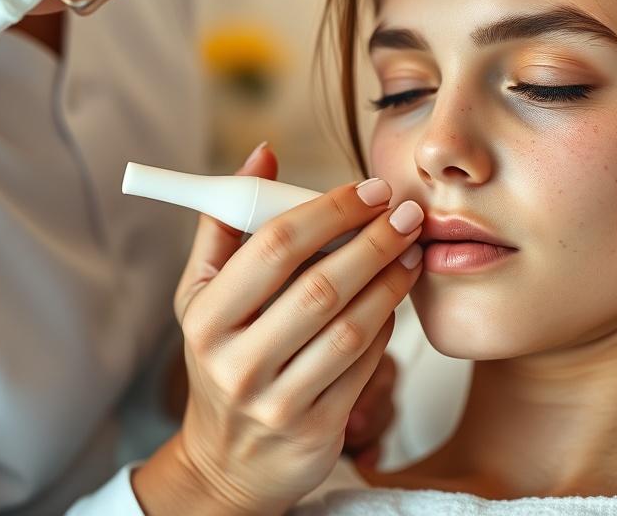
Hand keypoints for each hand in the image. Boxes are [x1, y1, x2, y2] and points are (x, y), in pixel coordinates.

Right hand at [133, 143, 422, 514]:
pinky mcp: (317, 429)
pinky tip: (398, 295)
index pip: (274, 247)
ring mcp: (277, 401)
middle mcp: (236, 362)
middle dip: (373, 240)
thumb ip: (228, 224)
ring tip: (412, 249)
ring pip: (351, 327)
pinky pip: (366, 364)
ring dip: (391, 281)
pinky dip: (388, 324)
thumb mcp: (204, 295)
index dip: (330, 210)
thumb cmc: (222, 357)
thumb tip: (262, 153)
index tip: (370, 189)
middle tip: (406, 213)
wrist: (229, 462)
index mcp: (207, 317)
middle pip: (320, 286)